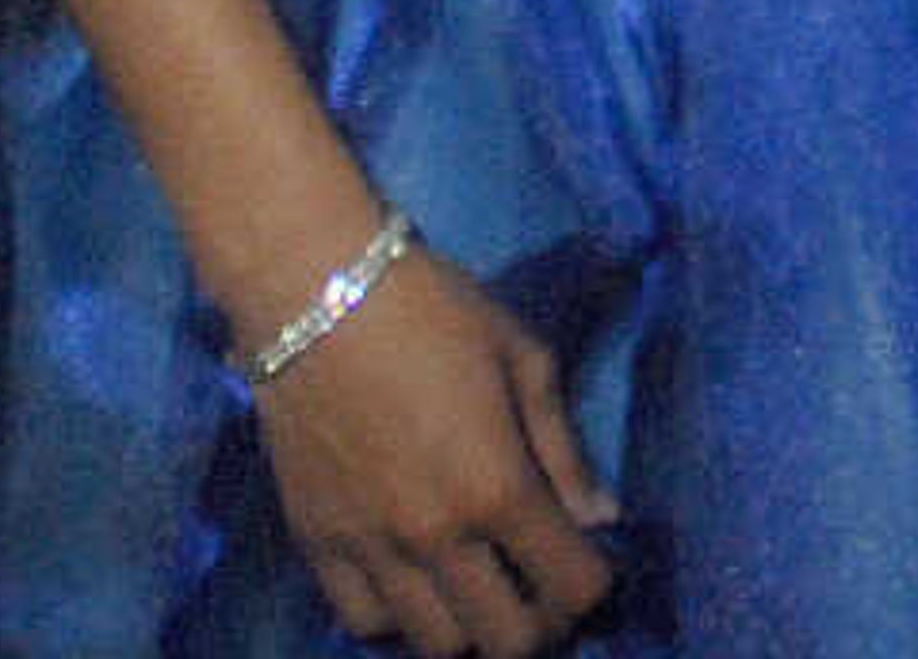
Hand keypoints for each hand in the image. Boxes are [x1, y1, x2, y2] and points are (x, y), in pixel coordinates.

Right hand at [253, 240, 619, 652]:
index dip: (593, 586)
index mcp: (497, 487)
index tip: (591, 563)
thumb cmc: (435, 310)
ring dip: (469, 623)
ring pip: (436, 645)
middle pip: (506, 642)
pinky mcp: (316, 548)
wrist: (317, 294)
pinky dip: (397, 615)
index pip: (569, 587)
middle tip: (538, 584)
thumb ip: (563, 449)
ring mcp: (371, 552)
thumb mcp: (523, 358)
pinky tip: (412, 576)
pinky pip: (363, 624)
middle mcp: (436, 538)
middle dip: (539, 622)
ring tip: (476, 581)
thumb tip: (601, 518)